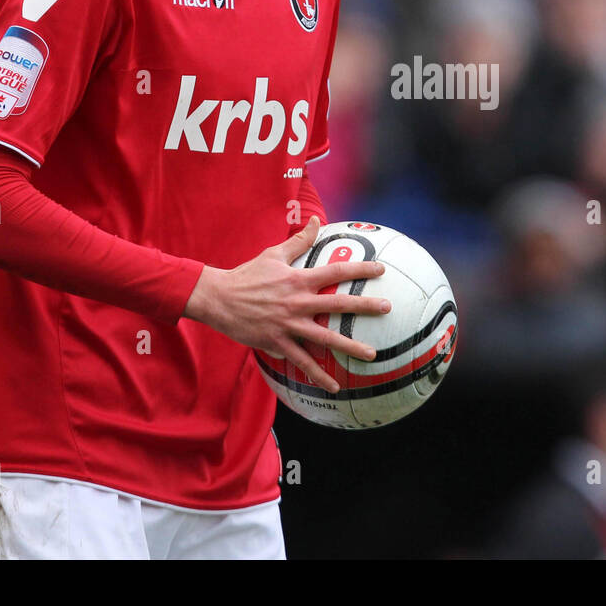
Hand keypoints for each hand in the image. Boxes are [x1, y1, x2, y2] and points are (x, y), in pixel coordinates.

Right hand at [182, 216, 389, 392]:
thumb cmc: (248, 275)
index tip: (381, 269)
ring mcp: (288, 325)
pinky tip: (334, 386)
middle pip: (338, 304)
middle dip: (365, 307)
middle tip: (387, 308)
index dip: (360, 268)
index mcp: (299, 279)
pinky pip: (302, 362)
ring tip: (372, 355)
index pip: (336, 271)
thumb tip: (315, 219)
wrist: (218, 299)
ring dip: (350, 347)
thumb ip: (299, 241)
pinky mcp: (277, 343)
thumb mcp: (274, 253)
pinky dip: (318, 375)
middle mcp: (297, 302)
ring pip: (325, 338)